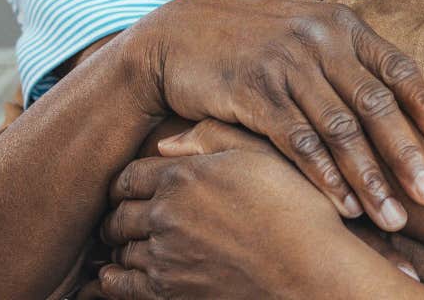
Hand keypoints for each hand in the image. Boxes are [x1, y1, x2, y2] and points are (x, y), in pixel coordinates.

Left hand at [99, 129, 423, 298]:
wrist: (310, 271)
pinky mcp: (169, 293)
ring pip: (120, 249)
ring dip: (122, 246)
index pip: (129, 176)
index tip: (133, 187)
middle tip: (128, 216)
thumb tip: (164, 143)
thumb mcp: (260, 155)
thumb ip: (211, 138)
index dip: (128, 181)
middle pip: (118, 214)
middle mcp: (166, 215)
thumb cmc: (295, 209)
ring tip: (131, 243)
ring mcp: (164, 257)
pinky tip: (116, 275)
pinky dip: (113, 280)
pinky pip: (120, 286)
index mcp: (183, 177)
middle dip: (120, 214)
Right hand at [127, 0, 423, 230]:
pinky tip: (343, 206)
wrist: (179, 35)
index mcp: (341, 24)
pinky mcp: (254, 93)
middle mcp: (319, 40)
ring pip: (339, 131)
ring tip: (393, 217)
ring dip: (369, 179)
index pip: (396, 66)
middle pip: (374, 104)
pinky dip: (324, 177)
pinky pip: (298, 142)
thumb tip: (401, 99)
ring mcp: (286, 65)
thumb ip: (348, 59)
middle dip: (406, 154)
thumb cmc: (254, 42)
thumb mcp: (306, 33)